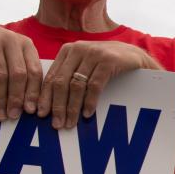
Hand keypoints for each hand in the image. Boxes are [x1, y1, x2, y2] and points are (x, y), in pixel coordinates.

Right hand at [0, 23, 42, 120]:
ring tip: (0, 114)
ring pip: (0, 75)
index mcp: (26, 44)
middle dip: (17, 98)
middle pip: (18, 74)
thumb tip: (30, 105)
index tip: (31, 111)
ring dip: (1, 98)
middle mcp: (11, 40)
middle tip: (14, 116)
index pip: (34, 71)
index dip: (34, 93)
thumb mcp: (13, 56)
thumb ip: (23, 73)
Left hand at [37, 41, 160, 128]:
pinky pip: (94, 85)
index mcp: (67, 51)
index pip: (51, 77)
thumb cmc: (105, 63)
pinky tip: (87, 113)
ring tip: (71, 123)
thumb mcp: (84, 64)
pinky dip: (90, 101)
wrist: (133, 54)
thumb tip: (50, 102)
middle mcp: (78, 49)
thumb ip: (68, 75)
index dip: (44, 97)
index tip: (40, 115)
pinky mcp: (108, 61)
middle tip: (56, 124)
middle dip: (57, 106)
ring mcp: (93, 54)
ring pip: (76, 86)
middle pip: (61, 82)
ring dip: (72, 107)